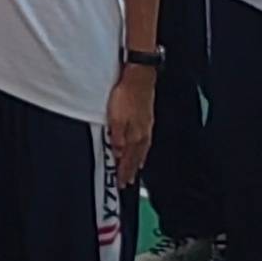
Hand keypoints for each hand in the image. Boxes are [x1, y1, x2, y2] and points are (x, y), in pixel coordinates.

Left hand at [103, 63, 156, 183]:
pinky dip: (142, 150)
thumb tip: (117, 154)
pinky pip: (144, 141)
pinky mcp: (146, 118)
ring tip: (135, 170)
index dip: (124, 172)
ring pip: (142, 150)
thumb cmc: (126, 95)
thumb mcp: (115, 118)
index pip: (128, 160)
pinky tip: (140, 147)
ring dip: (137, 162)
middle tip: (127, 182)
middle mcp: (142, 134)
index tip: (121, 183)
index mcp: (135, 136)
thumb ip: (117, 138)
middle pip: (137, 158)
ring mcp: (146, 126)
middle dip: (131, 170)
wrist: (139, 77)